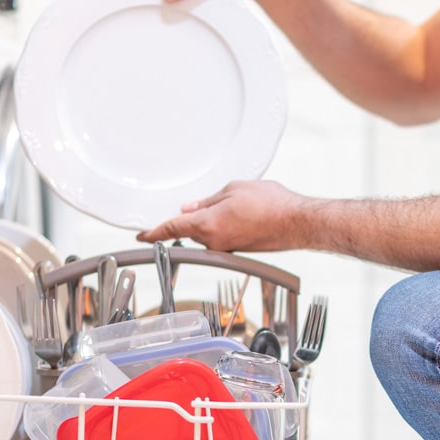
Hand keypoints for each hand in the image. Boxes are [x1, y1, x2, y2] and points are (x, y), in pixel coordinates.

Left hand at [136, 180, 311, 251]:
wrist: (298, 223)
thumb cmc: (272, 205)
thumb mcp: (233, 190)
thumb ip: (208, 200)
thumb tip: (192, 207)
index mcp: (207, 225)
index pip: (171, 229)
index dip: (153, 232)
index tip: (141, 236)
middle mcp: (214, 241)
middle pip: (190, 231)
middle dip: (190, 219)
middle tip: (198, 204)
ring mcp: (228, 248)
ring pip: (207, 234)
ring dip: (211, 221)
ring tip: (232, 205)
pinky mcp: (240, 250)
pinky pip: (222, 238)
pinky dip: (224, 226)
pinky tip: (240, 215)